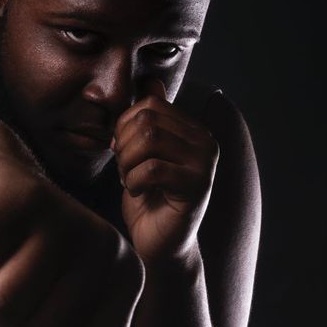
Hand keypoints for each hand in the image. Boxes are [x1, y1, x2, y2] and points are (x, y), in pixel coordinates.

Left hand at [111, 76, 219, 266]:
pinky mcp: (197, 186)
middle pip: (148, 120)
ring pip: (149, 140)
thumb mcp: (143, 155)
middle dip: (124, 144)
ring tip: (130, 180)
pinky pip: (153, 169)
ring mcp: (205, 163)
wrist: (160, 245)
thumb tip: (151, 82)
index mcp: (193, 130)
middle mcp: (205, 141)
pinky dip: (135, 181)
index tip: (120, 151)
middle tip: (123, 169)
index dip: (124, 125)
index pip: (150, 104)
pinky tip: (138, 192)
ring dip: (128, 162)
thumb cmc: (150, 200)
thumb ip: (149, 122)